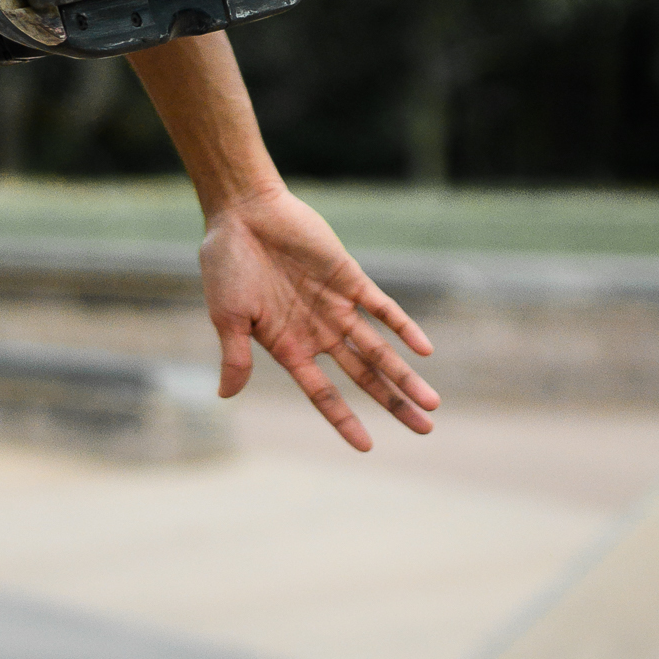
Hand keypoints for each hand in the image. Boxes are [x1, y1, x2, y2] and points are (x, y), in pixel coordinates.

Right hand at [199, 185, 437, 450]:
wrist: (243, 212)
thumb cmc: (226, 264)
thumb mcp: (226, 316)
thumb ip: (235, 356)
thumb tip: (225, 396)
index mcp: (288, 346)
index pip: (323, 393)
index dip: (345, 419)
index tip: (368, 447)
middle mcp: (318, 332)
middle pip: (364, 375)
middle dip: (394, 402)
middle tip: (426, 430)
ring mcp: (336, 305)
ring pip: (379, 348)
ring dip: (405, 374)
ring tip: (432, 403)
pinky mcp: (349, 277)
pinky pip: (382, 306)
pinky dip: (403, 326)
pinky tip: (423, 349)